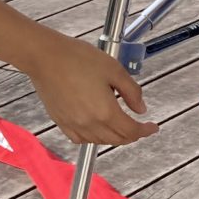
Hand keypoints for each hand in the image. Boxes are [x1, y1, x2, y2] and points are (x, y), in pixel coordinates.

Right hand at [29, 35, 158, 145]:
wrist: (46, 57)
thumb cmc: (78, 58)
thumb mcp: (114, 69)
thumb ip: (131, 91)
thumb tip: (141, 109)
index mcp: (105, 112)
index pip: (131, 131)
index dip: (145, 131)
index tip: (153, 127)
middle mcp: (89, 124)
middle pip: (117, 139)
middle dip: (132, 134)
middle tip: (140, 126)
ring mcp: (73, 125)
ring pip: (100, 141)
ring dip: (114, 136)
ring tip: (120, 123)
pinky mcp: (60, 122)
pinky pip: (80, 139)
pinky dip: (93, 137)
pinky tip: (97, 127)